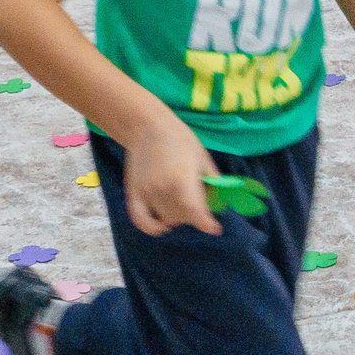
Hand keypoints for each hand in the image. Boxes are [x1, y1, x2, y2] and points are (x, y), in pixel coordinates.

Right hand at [119, 116, 222, 237]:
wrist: (148, 126)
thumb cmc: (181, 140)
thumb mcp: (203, 158)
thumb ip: (212, 182)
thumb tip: (220, 204)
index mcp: (182, 179)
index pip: (195, 211)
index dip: (206, 223)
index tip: (214, 228)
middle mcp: (162, 188)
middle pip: (182, 217)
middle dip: (194, 215)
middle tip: (197, 203)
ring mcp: (146, 192)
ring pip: (166, 219)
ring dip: (177, 217)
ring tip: (182, 204)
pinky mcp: (134, 193)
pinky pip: (140, 220)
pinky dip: (151, 227)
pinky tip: (162, 226)